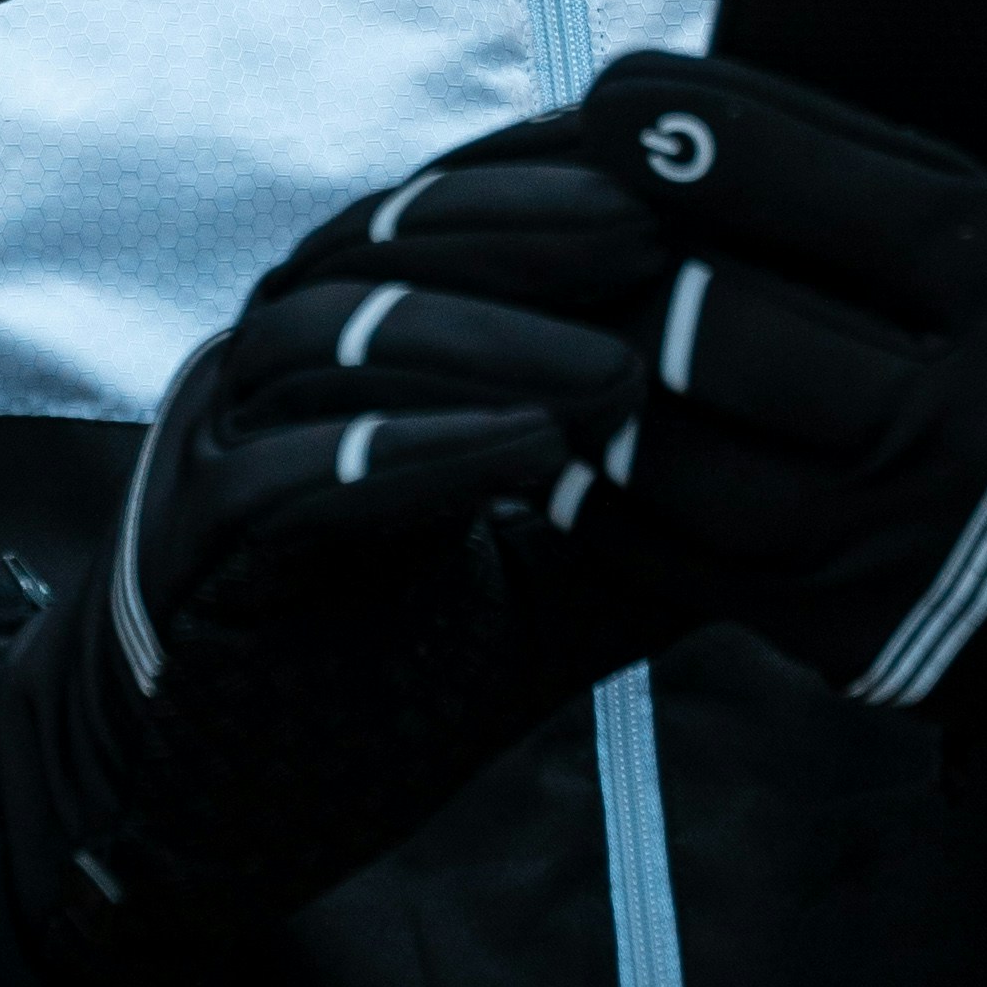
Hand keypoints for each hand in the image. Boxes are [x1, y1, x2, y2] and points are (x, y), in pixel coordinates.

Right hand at [0, 179, 639, 986]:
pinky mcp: (192, 556)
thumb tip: (794, 470)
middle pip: (375, 246)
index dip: (541, 177)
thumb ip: (634, 517)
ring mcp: (214, 453)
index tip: (666, 168)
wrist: (198, 818)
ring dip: (478, 339)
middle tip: (648, 230)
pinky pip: (287, 479)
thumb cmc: (363, 680)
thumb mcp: (537, 584)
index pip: (432, 215)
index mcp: (338, 350)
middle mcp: (264, 373)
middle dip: (517, 226)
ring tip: (615, 373)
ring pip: (325, 340)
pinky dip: (409, 457)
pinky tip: (523, 455)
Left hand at [340, 0, 986, 757]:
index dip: (704, 141)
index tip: (615, 99)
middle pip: (722, 325)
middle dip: (619, 260)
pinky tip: (559, 425)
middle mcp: (959, 421)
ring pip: (676, 444)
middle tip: (551, 207)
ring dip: (589, 370)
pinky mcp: (846, 638)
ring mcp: (894, 544)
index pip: (833, 192)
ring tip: (535, 308)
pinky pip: (672, 553)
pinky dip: (600, 486)